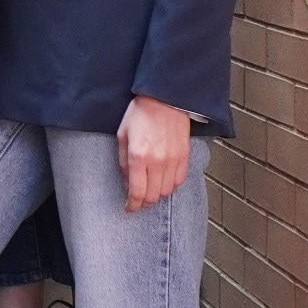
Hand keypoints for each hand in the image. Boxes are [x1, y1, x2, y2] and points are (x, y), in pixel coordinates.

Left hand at [116, 94, 190, 210]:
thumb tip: (127, 182)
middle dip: (143, 202)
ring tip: (149, 187)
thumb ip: (123, 161)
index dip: (132, 205)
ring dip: (156, 194)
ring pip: (166, 192)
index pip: (137, 192)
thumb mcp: (123, 134)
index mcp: (139, 156)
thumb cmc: (140, 113)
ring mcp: (173, 160)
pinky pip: (178, 182)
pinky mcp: (184, 157)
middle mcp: (157, 161)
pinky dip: (170, 185)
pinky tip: (162, 178)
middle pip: (152, 196)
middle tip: (137, 199)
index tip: (128, 208)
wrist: (164, 99)